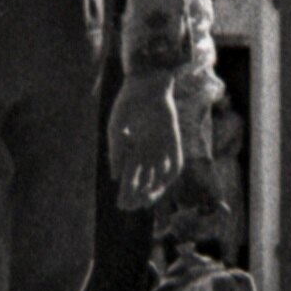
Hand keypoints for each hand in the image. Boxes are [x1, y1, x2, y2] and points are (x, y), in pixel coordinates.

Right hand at [111, 61, 210, 204]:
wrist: (146, 84)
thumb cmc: (128, 103)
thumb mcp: (116, 127)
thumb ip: (116, 151)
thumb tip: (115, 177)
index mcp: (132, 151)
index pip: (130, 179)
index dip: (127, 193)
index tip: (122, 205)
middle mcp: (147, 152)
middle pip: (145, 182)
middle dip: (138, 196)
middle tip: (133, 207)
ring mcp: (161, 148)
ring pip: (160, 177)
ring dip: (155, 190)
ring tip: (147, 200)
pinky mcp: (174, 141)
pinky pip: (175, 163)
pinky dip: (170, 174)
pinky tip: (163, 184)